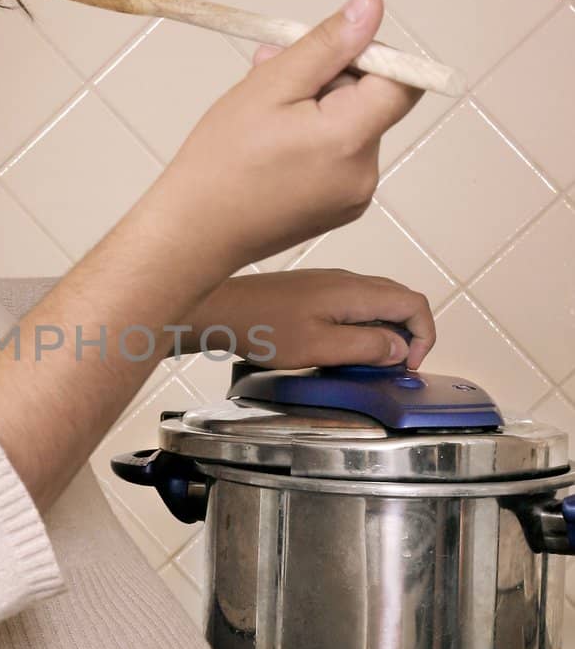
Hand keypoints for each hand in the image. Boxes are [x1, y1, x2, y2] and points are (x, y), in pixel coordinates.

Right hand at [150, 0, 421, 298]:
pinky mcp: (341, 209)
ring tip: (265, 113)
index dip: (371, 54)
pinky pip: (342, 156)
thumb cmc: (220, 161)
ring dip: (318, 108)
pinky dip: (316, 140)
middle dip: (330, 78)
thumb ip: (326, 44)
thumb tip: (371, 6)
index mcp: (350, 139)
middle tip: (271, 71)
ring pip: (354, 126)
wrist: (194, 233)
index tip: (328, 50)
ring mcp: (355, 196)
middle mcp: (365, 172)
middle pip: (374, 102)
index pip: (403, 80)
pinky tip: (274, 144)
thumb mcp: (269, 86)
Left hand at [183, 268, 435, 370]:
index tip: (410, 364)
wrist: (223, 310)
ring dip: (386, 331)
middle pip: (401, 300)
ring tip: (372, 361)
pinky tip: (348, 347)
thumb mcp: (320, 347)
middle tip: (396, 367)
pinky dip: (365, 325)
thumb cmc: (263, 328)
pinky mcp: (319, 290)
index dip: (424, 335)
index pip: (414, 303)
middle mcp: (349, 281)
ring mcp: (333, 283)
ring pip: (379, 302)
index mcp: (355, 292)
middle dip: (409, 334)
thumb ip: (365, 346)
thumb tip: (399, 348)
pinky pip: (357, 304)